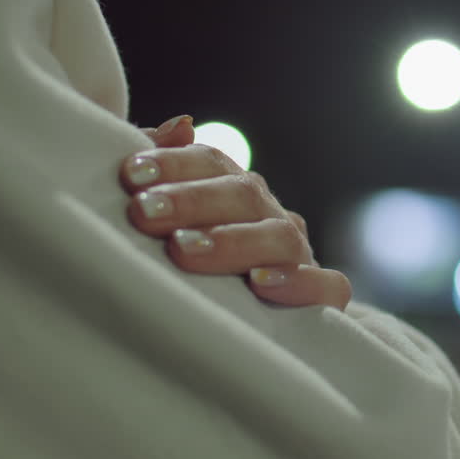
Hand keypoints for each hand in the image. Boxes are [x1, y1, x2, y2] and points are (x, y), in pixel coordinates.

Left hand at [124, 116, 352, 310]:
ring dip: (231, 241)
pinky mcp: (324, 300)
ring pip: (280, 237)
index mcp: (234, 193)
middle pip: (243, 194)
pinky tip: (258, 283)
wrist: (245, 332)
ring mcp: (300, 257)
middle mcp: (270, 217)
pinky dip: (299, 282)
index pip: (211, 162)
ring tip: (183, 250)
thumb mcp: (168, 221)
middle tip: (144, 213)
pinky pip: (328, 286)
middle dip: (191, 201)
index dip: (174, 164)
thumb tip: (181, 125)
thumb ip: (166, 172)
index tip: (131, 176)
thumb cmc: (191, 271)